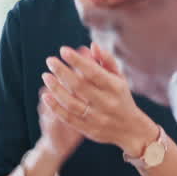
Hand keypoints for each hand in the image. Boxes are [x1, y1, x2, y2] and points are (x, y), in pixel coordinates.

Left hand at [41, 44, 160, 157]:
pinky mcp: (88, 129)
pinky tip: (46, 95)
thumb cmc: (121, 97)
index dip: (77, 61)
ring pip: (71, 103)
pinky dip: (55, 107)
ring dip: (56, 88)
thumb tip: (92, 45)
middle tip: (50, 61)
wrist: (131, 129)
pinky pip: (68, 118)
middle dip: (62, 72)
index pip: (93, 72)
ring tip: (46, 76)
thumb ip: (107, 60)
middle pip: (79, 86)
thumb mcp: (119, 78)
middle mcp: (106, 103)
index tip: (63, 50)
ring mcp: (96, 118)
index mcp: (115, 87)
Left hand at [77, 0, 176, 102]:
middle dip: (106, 20)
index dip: (87, 3)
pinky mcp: (138, 85)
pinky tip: (148, 57)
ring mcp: (125, 68)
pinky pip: (127, 70)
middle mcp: (115, 46)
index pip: (86, 12)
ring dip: (119, 40)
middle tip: (119, 11)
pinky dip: (132, 60)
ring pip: (112, 51)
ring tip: (136, 33)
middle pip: (98, 32)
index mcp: (118, 23)